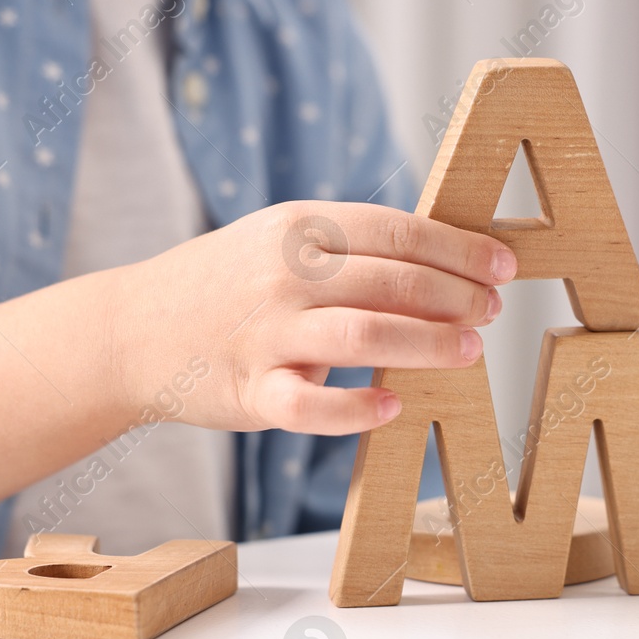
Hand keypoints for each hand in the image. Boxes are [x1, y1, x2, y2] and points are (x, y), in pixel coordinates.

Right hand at [109, 201, 513, 434]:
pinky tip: (394, 408)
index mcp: (300, 228)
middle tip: (493, 313)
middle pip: (394, 281)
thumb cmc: (228, 285)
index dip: (460, 249)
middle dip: (458, 297)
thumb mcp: (281, 240)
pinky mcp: (251, 392)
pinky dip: (357, 410)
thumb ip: (351, 246)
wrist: (133, 330)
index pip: (399, 231)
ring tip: (468, 353)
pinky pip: (310, 406)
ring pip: (364, 336)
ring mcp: (267, 335)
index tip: (504, 266)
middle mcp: (286, 275)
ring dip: (428, 344)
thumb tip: (446, 258)